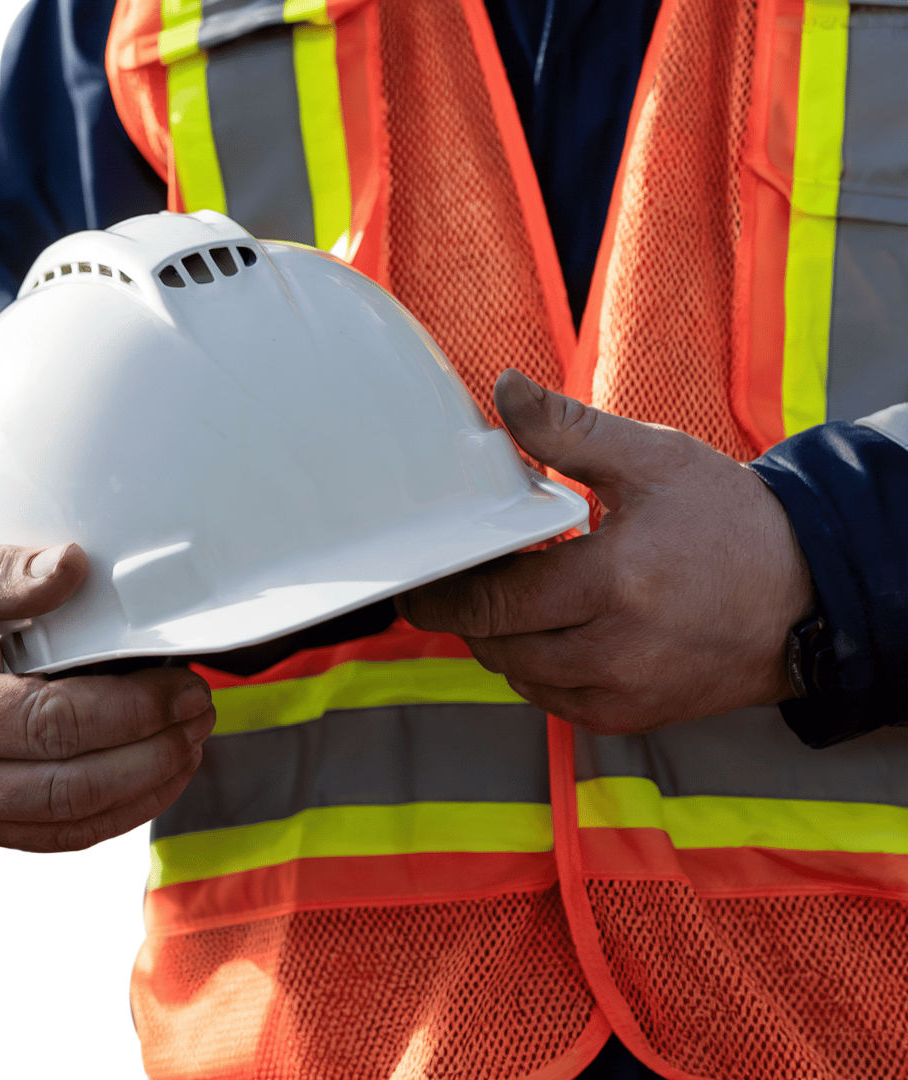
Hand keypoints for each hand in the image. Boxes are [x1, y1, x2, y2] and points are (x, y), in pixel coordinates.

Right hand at [0, 539, 215, 851]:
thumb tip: (74, 567)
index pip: (54, 724)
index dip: (131, 708)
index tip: (179, 678)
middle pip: (74, 786)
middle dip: (155, 752)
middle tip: (199, 708)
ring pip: (74, 824)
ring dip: (147, 788)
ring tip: (189, 739)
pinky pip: (58, 835)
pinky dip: (116, 811)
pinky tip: (152, 772)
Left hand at [396, 370, 814, 735]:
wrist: (810, 594)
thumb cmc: (735, 525)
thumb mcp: (654, 460)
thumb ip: (568, 430)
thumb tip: (506, 390)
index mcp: (614, 584)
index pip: (491, 599)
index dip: (445, 588)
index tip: (423, 573)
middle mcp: (614, 651)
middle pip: (494, 641)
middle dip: (469, 608)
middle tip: (468, 573)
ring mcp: (622, 693)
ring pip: (515, 673)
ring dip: (501, 637)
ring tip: (519, 593)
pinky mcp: (630, 718)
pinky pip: (550, 697)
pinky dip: (536, 665)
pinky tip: (552, 627)